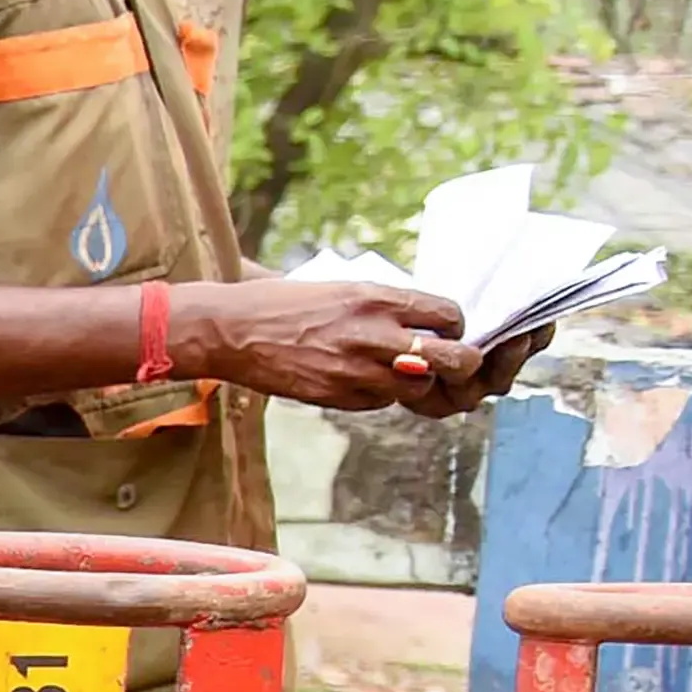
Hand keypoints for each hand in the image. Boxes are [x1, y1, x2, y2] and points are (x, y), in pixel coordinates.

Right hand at [186, 273, 484, 414]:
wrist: (229, 330)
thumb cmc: (281, 304)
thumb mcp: (341, 289)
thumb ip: (383, 306)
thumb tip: (420, 321)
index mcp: (378, 297)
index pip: (450, 315)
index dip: (456, 327)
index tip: (446, 331)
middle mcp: (374, 333)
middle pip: (454, 358)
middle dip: (462, 365)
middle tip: (451, 365)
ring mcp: (356, 369)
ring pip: (418, 387)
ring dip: (415, 383)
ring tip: (394, 372)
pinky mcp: (336, 396)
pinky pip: (379, 402)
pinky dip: (378, 395)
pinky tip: (357, 380)